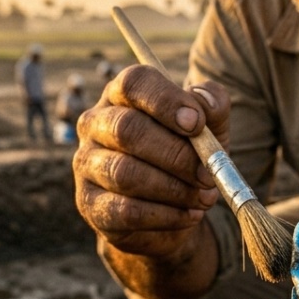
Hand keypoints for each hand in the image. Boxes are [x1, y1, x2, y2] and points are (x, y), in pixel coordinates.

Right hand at [73, 64, 228, 261]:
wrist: (172, 210)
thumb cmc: (188, 156)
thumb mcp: (210, 128)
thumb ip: (212, 107)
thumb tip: (205, 103)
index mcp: (123, 95)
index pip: (134, 83)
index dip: (166, 101)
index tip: (198, 124)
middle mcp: (96, 123)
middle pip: (127, 129)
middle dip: (176, 155)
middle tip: (209, 175)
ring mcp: (86, 163)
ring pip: (125, 173)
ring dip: (174, 189)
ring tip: (204, 197)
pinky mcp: (90, 204)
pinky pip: (125, 210)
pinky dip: (166, 215)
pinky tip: (189, 215)